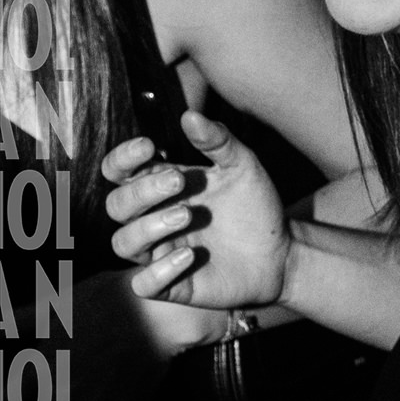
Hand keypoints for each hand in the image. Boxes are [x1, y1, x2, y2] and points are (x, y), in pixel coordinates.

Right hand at [103, 112, 289, 309]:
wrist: (283, 252)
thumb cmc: (255, 206)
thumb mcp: (243, 166)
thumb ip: (218, 141)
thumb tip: (189, 115)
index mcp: (161, 187)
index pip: (118, 173)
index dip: (123, 159)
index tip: (149, 146)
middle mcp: (153, 219)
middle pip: (116, 206)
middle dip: (142, 192)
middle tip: (179, 181)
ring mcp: (161, 253)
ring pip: (123, 244)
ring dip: (148, 227)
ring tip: (186, 215)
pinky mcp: (174, 285)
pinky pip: (145, 284)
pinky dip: (160, 271)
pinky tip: (190, 255)